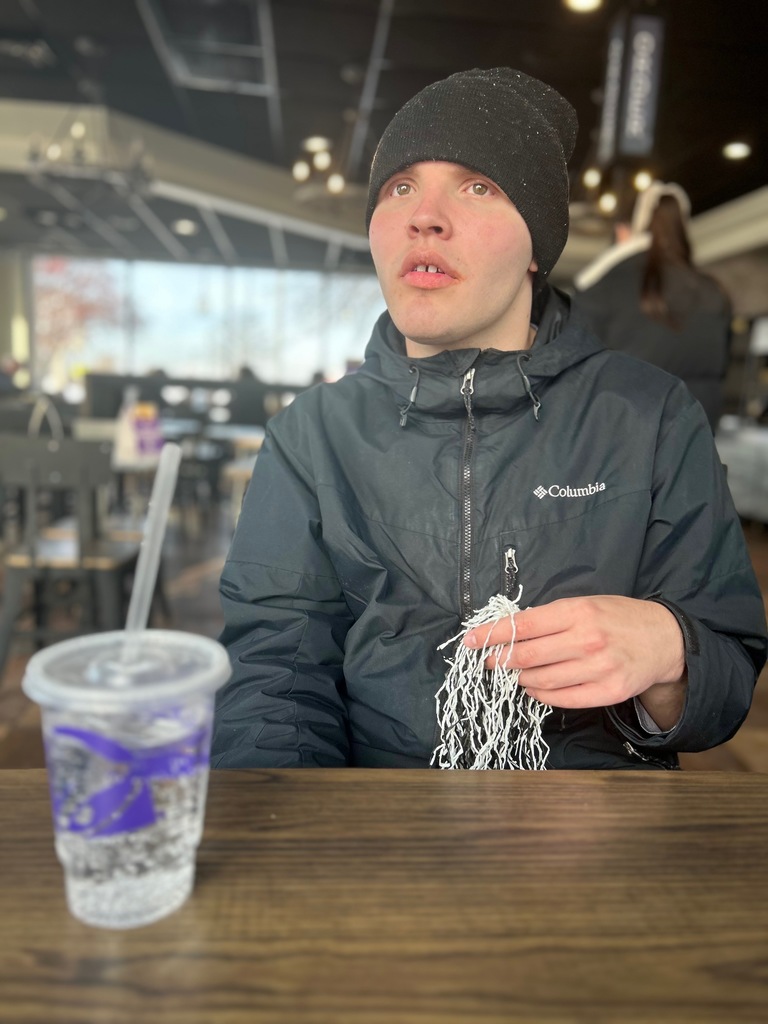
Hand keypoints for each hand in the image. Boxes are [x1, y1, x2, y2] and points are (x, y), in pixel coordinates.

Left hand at [463, 595, 686, 725]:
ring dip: (520, 678)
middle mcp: (587, 639)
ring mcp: (599, 668)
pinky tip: (534, 688)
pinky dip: (541, 694)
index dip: (492, 634)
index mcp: (578, 611)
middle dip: (500, 660)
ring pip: (542, 679)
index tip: (470, 640)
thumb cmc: (618, 617)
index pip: (524, 626)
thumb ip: (551, 618)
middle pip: (528, 655)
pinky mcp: (608, 692)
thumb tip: (509, 631)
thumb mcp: (585, 604)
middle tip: (488, 661)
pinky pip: (563, 698)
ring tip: (514, 674)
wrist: (663, 639)